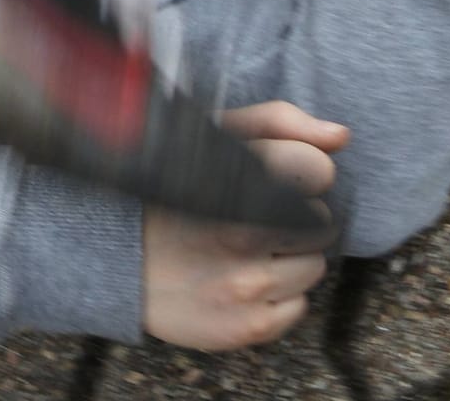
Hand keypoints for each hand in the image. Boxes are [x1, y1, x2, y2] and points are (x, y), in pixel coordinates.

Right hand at [143, 101, 346, 351]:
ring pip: (313, 268)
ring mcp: (246, 284)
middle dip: (293, 221)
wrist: (109, 260)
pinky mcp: (248, 327)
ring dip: (285, 261)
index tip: (269, 181)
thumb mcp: (211, 137)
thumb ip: (278, 123)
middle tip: (248, 221)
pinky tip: (237, 283)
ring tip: (240, 254)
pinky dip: (275, 299)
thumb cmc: (168, 194)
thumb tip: (340, 136)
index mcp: (234, 179)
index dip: (298, 174)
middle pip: (321, 223)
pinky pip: (298, 308)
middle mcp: (242, 233)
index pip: (318, 170)